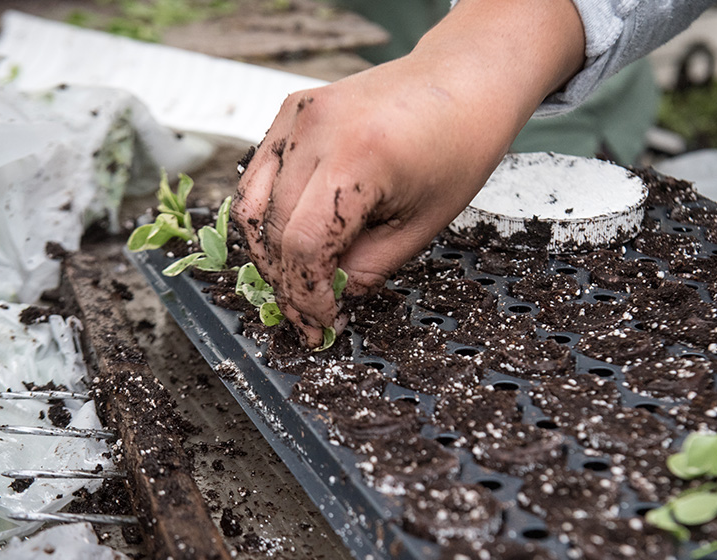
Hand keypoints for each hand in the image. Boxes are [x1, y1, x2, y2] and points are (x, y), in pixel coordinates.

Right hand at [231, 0, 583, 346]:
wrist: (463, 81)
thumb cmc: (458, 148)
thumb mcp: (424, 224)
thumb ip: (370, 266)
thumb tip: (330, 296)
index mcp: (359, 160)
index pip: (304, 246)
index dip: (307, 295)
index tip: (324, 322)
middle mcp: (317, 131)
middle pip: (273, 230)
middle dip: (287, 283)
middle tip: (309, 315)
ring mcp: (299, 116)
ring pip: (254, 203)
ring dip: (268, 253)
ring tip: (297, 283)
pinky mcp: (293, 109)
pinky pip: (260, 172)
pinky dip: (267, 212)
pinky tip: (292, 238)